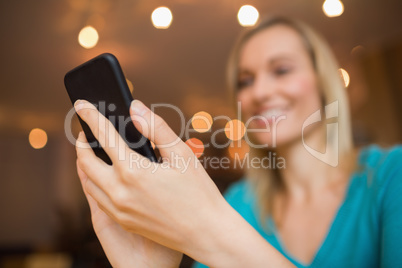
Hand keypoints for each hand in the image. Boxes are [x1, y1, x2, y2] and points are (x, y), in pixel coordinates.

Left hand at [74, 99, 227, 260]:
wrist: (206, 233)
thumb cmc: (199, 192)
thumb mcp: (181, 154)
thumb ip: (156, 128)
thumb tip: (135, 108)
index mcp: (134, 171)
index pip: (104, 136)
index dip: (91, 117)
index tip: (81, 104)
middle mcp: (120, 192)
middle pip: (86, 162)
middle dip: (81, 143)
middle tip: (84, 132)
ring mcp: (119, 210)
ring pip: (88, 182)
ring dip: (85, 164)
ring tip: (91, 152)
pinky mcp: (123, 221)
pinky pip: (98, 200)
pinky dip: (94, 183)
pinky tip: (104, 177)